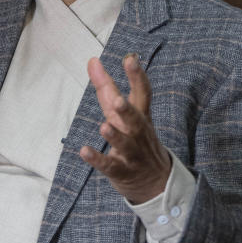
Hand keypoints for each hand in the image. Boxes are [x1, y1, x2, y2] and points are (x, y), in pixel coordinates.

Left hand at [79, 54, 170, 203]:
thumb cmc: (135, 138)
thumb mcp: (122, 113)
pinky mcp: (122, 171)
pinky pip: (110, 166)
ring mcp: (132, 154)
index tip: (130, 59)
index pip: (142, 94)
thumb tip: (92, 60)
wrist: (157, 182)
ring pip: (125, 145)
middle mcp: (139, 133)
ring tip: (104, 127)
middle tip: (118, 101)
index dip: (137, 76)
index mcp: (140, 115)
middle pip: (136, 121)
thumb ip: (107, 87)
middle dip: (127, 111)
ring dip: (115, 137)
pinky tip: (84, 152)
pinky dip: (97, 159)